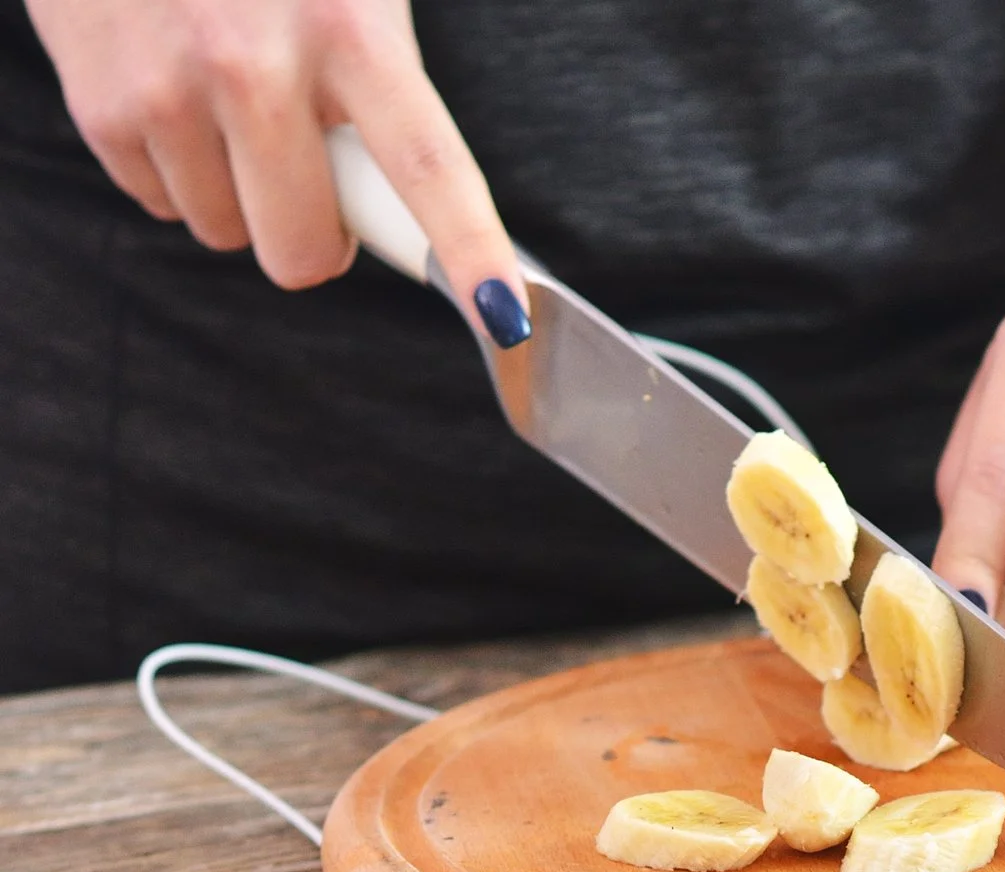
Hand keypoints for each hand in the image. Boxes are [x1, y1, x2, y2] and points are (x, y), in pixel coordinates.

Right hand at [25, 0, 529, 343]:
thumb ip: (389, 86)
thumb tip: (417, 205)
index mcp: (351, 29)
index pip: (428, 167)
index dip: (470, 250)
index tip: (506, 315)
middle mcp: (255, 63)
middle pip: (303, 249)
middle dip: (313, 233)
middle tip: (310, 164)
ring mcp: (169, 88)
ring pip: (227, 233)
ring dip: (239, 192)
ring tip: (229, 103)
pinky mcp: (102, 106)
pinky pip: (162, 204)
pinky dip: (177, 169)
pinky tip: (176, 93)